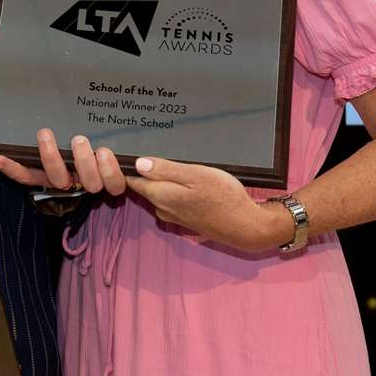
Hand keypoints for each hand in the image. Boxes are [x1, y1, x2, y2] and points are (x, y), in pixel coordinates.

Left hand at [0, 129, 128, 195]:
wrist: (69, 159)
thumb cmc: (95, 146)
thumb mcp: (112, 143)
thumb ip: (120, 138)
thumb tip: (139, 108)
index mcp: (104, 176)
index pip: (114, 184)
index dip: (112, 173)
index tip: (108, 152)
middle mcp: (82, 182)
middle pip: (87, 182)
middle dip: (83, 161)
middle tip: (80, 139)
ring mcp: (60, 181)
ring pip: (57, 179)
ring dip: (51, 157)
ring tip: (46, 134)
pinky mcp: (40, 179)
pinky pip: (26, 177)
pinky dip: (12, 168)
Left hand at [124, 157, 289, 252]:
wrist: (246, 226)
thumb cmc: (224, 196)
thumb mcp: (196, 175)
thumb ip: (166, 170)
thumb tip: (138, 163)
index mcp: (160, 195)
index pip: (133, 179)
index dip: (129, 165)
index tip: (129, 150)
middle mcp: (161, 208)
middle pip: (145, 186)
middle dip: (145, 169)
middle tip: (153, 148)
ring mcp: (172, 216)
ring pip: (159, 192)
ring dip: (161, 179)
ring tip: (171, 162)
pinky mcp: (184, 219)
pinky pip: (171, 199)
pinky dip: (174, 189)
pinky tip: (186, 181)